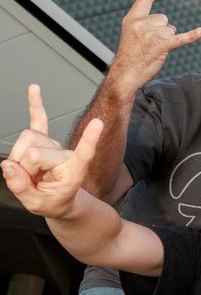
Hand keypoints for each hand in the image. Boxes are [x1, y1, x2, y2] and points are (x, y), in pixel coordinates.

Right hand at [1, 85, 102, 217]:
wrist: (59, 200)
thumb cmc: (53, 202)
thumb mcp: (37, 205)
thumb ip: (22, 188)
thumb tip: (7, 166)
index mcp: (73, 172)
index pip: (82, 155)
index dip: (88, 141)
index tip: (98, 123)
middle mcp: (65, 154)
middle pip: (33, 151)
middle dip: (22, 169)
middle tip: (30, 183)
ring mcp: (54, 145)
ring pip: (26, 140)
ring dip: (18, 158)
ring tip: (29, 173)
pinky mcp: (44, 139)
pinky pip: (38, 120)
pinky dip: (35, 105)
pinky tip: (34, 89)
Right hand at [113, 0, 200, 90]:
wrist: (124, 75)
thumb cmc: (130, 56)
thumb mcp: (132, 34)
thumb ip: (146, 24)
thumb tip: (169, 26)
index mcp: (132, 18)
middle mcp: (141, 23)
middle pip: (164, 20)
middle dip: (161, 32)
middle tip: (149, 45)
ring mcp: (150, 34)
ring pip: (170, 31)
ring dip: (166, 41)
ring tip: (153, 51)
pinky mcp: (160, 46)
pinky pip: (179, 39)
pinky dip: (190, 36)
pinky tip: (199, 32)